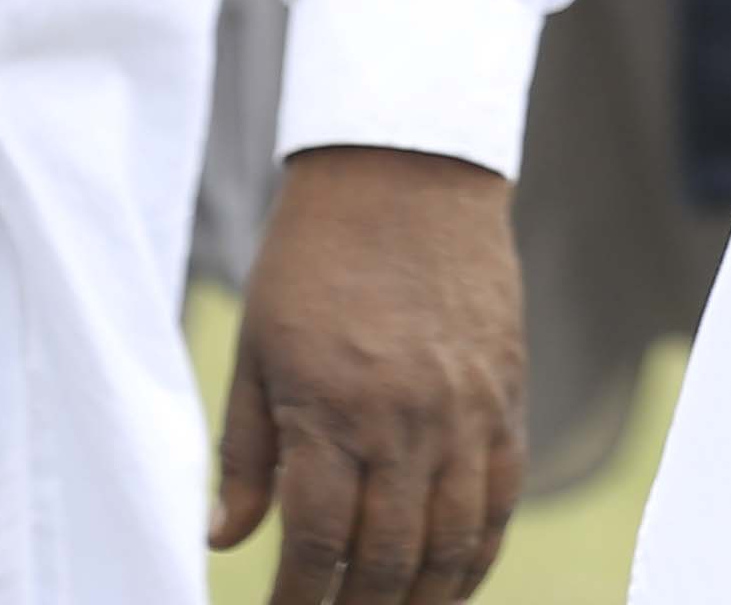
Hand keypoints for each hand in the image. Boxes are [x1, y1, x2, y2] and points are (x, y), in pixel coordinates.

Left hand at [214, 144, 522, 604]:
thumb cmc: (313, 256)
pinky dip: (480, 553)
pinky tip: (452, 579)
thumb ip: (245, 453)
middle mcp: (406, 421)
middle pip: (388, 560)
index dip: (297, 601)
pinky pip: (503, 498)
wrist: (406, 169)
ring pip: (454, 543)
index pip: (317, 545)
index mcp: (331, 409)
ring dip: (422, 598)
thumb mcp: (256, 348)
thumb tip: (224, 539)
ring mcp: (466, 412)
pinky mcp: (506, 396)